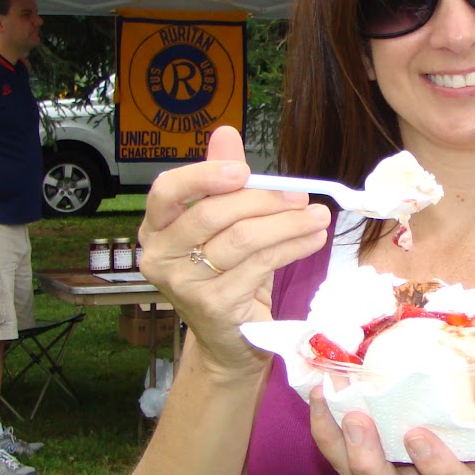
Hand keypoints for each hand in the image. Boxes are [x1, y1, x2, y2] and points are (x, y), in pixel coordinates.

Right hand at [135, 125, 329, 372]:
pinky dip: (292, 247)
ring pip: (241, 239)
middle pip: (212, 213)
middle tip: (301, 195)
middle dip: (263, 199)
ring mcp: (184, 284)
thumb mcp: (225, 226)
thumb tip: (225, 133)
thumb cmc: (228, 276)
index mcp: (156, 229)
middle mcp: (160, 257)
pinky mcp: (214, 305)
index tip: (244, 170)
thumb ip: (223, 182)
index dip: (203, 175)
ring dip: (287, 223)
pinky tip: (312, 239)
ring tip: (318, 216)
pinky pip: (260, 265)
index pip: (166, 192)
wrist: (232, 341)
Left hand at [307, 382, 474, 474]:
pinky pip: (343, 448)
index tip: (419, 434)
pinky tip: (320, 390)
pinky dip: (327, 424)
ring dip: (336, 443)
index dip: (436, 470)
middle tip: (359, 419)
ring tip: (326, 401)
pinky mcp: (376, 447)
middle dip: (369, 464)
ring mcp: (400, 467)